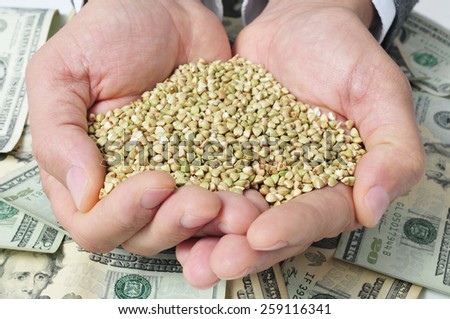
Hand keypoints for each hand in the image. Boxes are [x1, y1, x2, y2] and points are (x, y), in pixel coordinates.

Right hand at [25, 0, 244, 254]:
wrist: (165, 9)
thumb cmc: (109, 34)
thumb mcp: (62, 75)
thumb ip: (59, 135)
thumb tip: (83, 193)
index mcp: (86, 172)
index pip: (95, 224)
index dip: (122, 216)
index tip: (155, 181)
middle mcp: (128, 185)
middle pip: (144, 237)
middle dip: (174, 224)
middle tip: (202, 200)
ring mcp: (172, 178)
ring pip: (188, 227)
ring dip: (212, 225)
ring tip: (236, 206)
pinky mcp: (210, 165)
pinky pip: (225, 198)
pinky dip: (238, 206)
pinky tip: (253, 198)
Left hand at [176, 0, 424, 286]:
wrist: (295, 25)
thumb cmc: (341, 52)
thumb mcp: (378, 90)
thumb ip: (391, 147)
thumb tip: (374, 206)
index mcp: (336, 182)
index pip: (318, 214)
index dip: (293, 228)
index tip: (263, 234)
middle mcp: (293, 188)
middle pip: (271, 229)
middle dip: (244, 249)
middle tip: (217, 263)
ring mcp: (255, 175)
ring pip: (234, 216)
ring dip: (210, 238)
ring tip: (189, 256)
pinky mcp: (223, 158)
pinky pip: (206, 183)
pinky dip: (188, 202)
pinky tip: (167, 216)